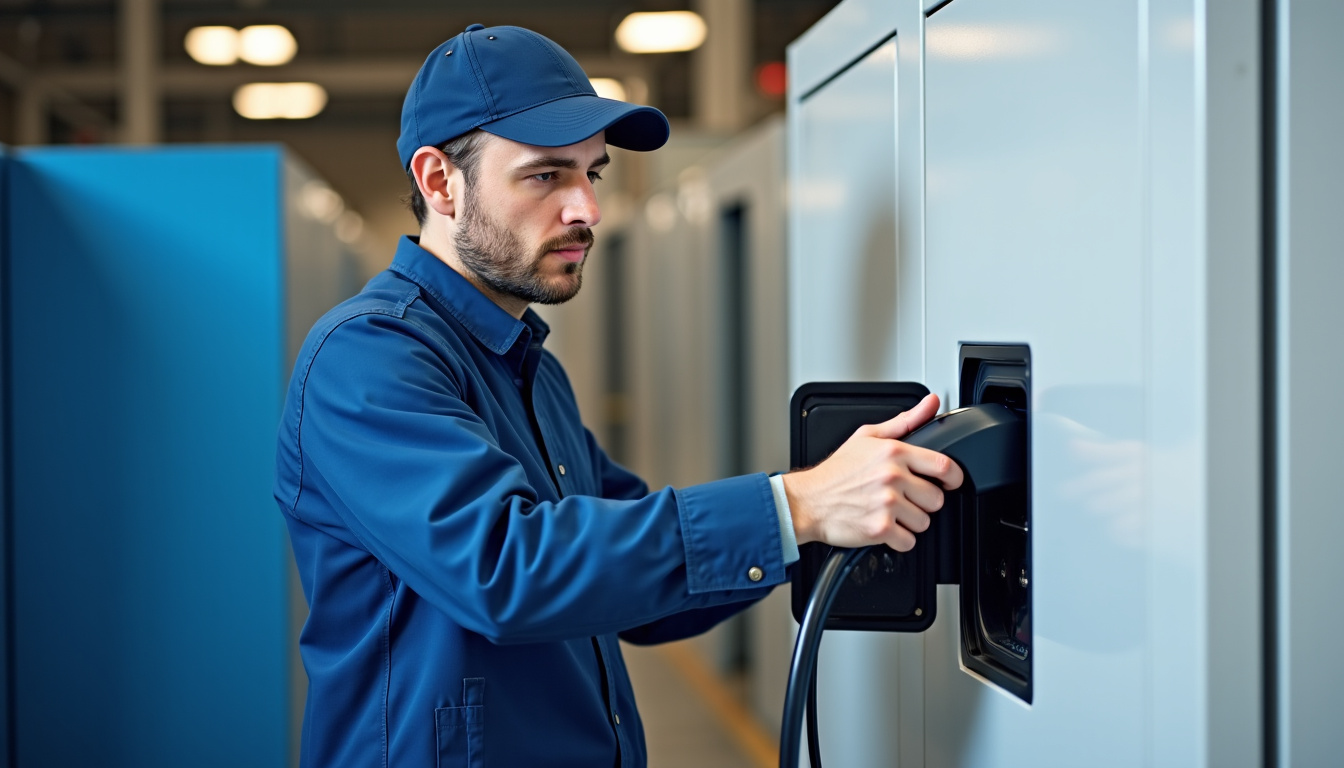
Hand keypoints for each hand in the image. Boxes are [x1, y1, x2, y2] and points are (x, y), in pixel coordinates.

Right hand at [782, 394, 964, 551]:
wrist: (808, 501)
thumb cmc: (836, 472)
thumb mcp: (868, 437)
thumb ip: (905, 421)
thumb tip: (930, 403)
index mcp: (894, 452)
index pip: (945, 466)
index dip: (954, 478)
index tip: (949, 483)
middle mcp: (892, 477)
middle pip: (937, 499)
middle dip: (924, 502)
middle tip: (905, 499)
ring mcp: (887, 504)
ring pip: (924, 522)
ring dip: (910, 522)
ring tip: (890, 512)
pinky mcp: (880, 528)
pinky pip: (908, 542)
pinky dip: (898, 540)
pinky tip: (884, 527)